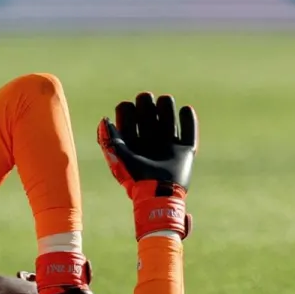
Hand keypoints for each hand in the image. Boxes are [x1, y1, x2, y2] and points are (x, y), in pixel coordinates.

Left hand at [97, 92, 198, 238]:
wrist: (158, 195)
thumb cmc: (135, 177)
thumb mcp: (118, 158)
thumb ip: (109, 139)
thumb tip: (104, 119)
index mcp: (132, 143)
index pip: (127, 119)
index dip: (126, 109)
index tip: (127, 107)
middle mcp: (150, 142)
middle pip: (148, 114)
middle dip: (146, 103)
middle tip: (146, 98)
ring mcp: (168, 146)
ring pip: (168, 119)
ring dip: (166, 106)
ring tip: (165, 100)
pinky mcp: (185, 152)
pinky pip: (190, 131)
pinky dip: (189, 119)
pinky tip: (185, 109)